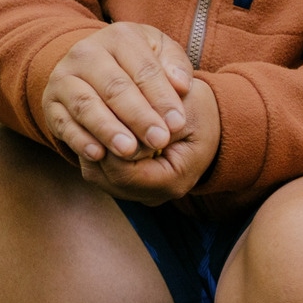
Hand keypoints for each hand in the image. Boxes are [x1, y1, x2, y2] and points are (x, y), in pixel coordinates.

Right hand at [41, 23, 192, 162]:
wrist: (95, 66)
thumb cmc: (140, 63)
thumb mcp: (163, 54)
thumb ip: (176, 66)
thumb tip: (183, 85)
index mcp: (120, 37)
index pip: (144, 70)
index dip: (162, 98)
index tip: (178, 124)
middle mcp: (86, 53)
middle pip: (115, 87)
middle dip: (139, 116)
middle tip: (159, 140)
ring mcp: (64, 77)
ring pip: (86, 105)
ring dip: (108, 130)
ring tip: (129, 151)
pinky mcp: (50, 102)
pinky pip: (63, 123)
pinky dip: (79, 140)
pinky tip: (97, 155)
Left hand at [77, 78, 218, 204]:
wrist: (213, 122)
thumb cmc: (199, 110)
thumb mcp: (183, 107)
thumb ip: (150, 121)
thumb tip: (117, 131)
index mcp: (174, 180)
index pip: (123, 169)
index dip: (109, 140)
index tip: (104, 108)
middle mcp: (155, 194)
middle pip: (104, 175)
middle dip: (94, 141)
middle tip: (89, 108)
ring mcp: (140, 193)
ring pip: (96, 173)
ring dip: (91, 144)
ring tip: (93, 115)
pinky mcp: (129, 185)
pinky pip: (99, 170)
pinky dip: (94, 148)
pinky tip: (97, 125)